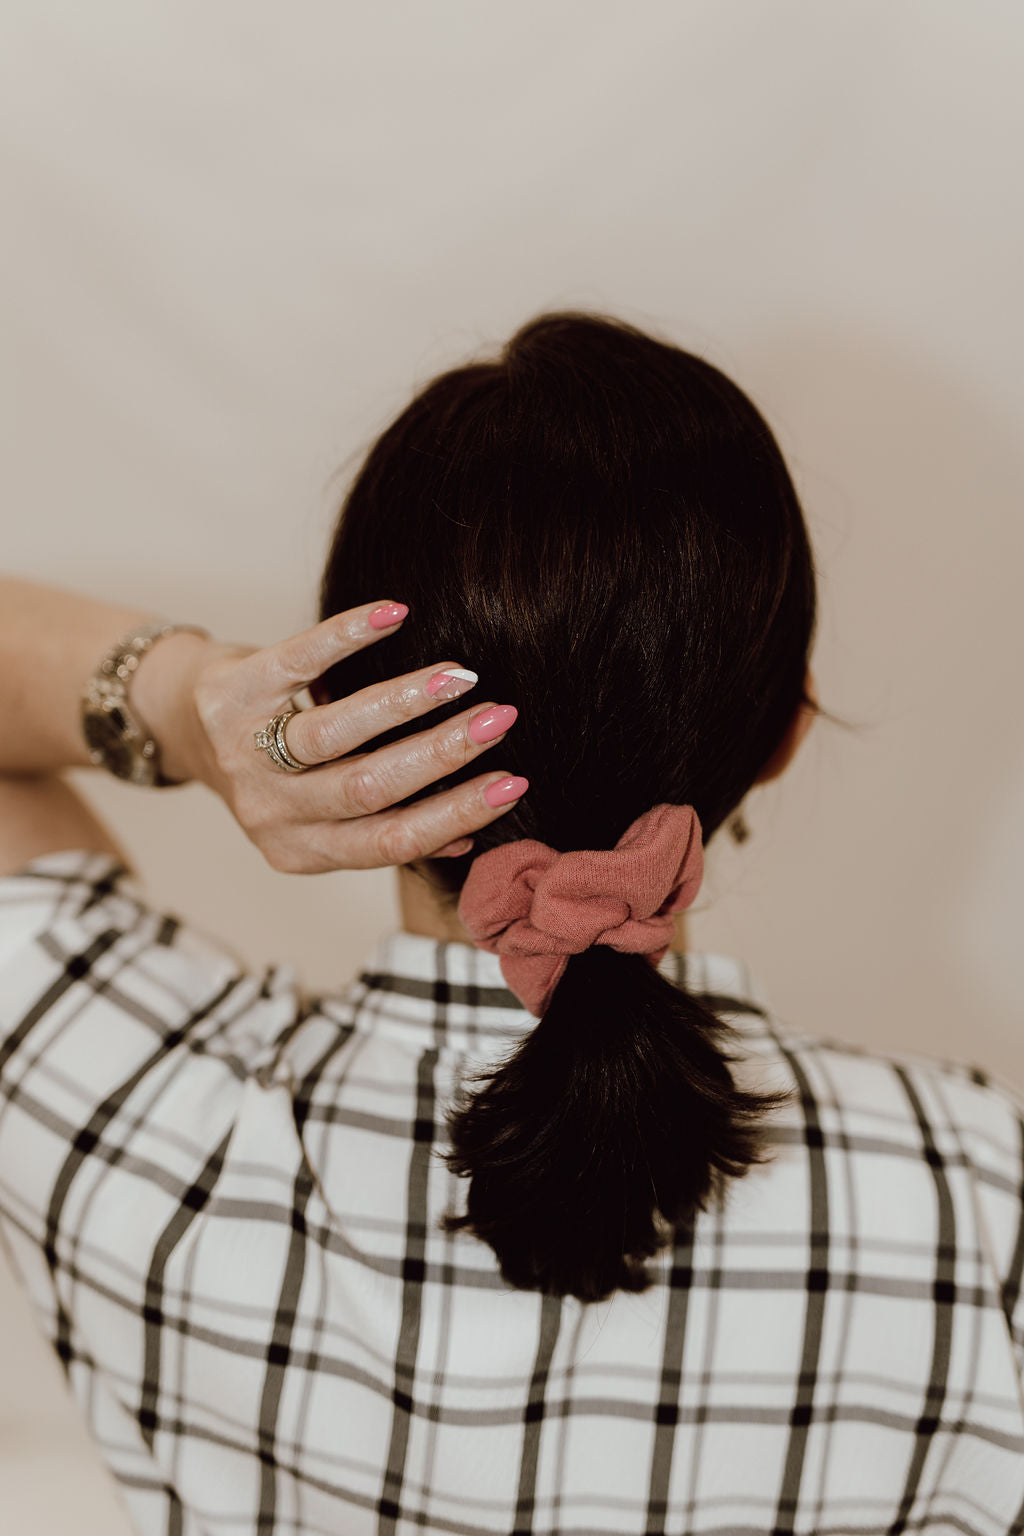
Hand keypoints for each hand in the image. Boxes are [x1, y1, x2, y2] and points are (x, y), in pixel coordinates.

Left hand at [160, 601, 527, 872]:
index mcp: (300, 850)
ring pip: (333, 734)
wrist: (178, 723)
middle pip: (368, 789)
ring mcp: (245, 752)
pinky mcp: (232, 692)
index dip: (455, 815)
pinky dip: (348, 636)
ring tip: (462, 677)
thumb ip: (384, 827)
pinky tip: (396, 615)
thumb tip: (465, 838)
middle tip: (501, 719)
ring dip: (405, 703)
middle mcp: (269, 811)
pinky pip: (297, 662)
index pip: (389, 843)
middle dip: (443, 754)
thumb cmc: (274, 769)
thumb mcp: (319, 816)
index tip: (513, 782)